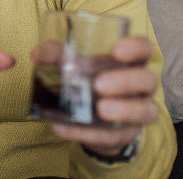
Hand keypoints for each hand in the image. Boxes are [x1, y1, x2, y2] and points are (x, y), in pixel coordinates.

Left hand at [51, 36, 157, 157]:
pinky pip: (113, 136)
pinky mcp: (125, 134)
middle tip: (99, 84)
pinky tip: (63, 127)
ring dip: (123, 110)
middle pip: (147, 80)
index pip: (144, 49)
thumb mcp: (75, 64)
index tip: (117, 51)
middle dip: (126, 81)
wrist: (93, 115)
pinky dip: (87, 133)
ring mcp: (137, 111)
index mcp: (129, 62)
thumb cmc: (88, 79)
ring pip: (145, 110)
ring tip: (100, 108)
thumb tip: (36, 54)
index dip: (135, 47)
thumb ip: (57, 56)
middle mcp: (140, 86)